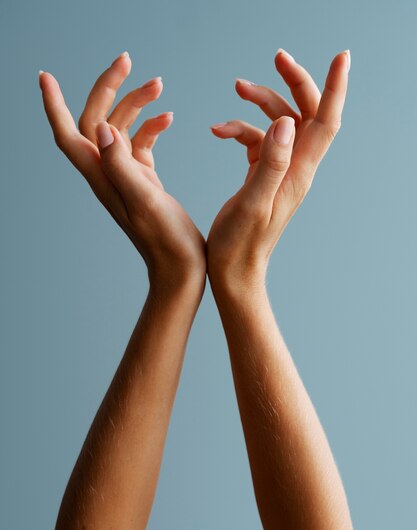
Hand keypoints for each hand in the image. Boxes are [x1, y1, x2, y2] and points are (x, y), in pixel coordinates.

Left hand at [39, 52, 205, 291]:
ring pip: (120, 129)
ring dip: (136, 104)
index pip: (68, 135)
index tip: (45, 76)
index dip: (53, 105)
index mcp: (102, 177)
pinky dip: (152, 127)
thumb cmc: (166, 242)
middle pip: (95, 121)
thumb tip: (102, 128)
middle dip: (107, 88)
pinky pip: (141, 144)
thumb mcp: (145, 201)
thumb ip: (121, 166)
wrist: (180, 268)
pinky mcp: (143, 180)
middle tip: (126, 59)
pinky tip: (169, 119)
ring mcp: (126, 176)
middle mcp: (108, 174)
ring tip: (159, 85)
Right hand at [207, 49, 349, 292]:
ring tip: (235, 89)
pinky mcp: (263, 175)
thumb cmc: (241, 245)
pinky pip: (258, 141)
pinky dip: (240, 130)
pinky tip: (219, 131)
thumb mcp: (253, 204)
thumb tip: (286, 122)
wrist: (234, 270)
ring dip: (261, 102)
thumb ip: (271, 164)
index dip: (334, 88)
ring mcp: (280, 171)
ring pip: (280, 123)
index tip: (340, 57)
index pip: (326, 122)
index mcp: (298, 173)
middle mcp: (295, 169)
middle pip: (306, 114)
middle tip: (276, 57)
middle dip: (294, 82)